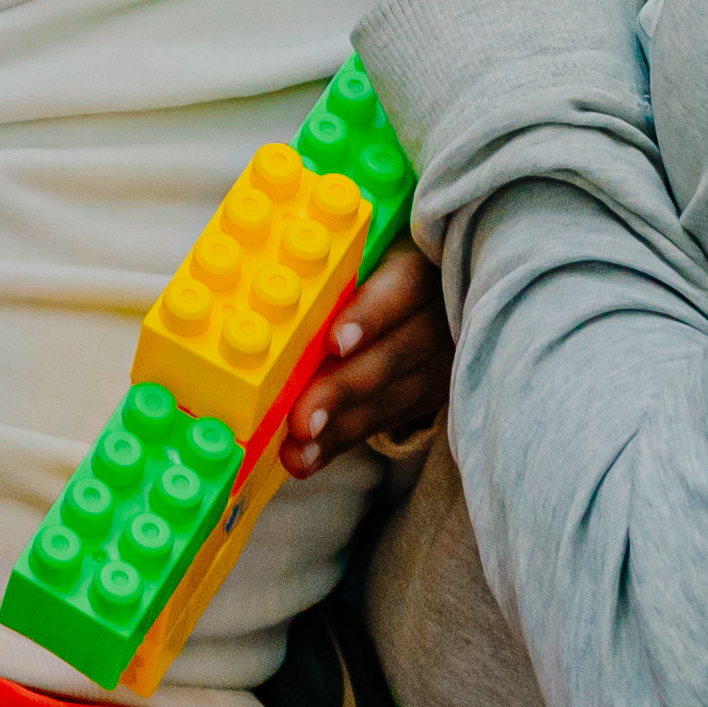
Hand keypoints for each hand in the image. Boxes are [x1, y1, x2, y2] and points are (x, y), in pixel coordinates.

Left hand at [291, 244, 446, 471]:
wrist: (436, 288)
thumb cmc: (377, 259)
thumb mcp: (369, 249)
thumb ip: (334, 262)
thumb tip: (265, 276)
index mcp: (423, 263)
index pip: (404, 288)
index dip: (370, 316)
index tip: (335, 343)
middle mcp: (441, 315)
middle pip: (393, 355)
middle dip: (342, 390)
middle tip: (301, 421)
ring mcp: (442, 360)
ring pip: (390, 397)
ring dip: (339, 427)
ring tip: (298, 451)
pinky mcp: (431, 394)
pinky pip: (384, 419)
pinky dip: (342, 439)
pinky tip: (307, 458)